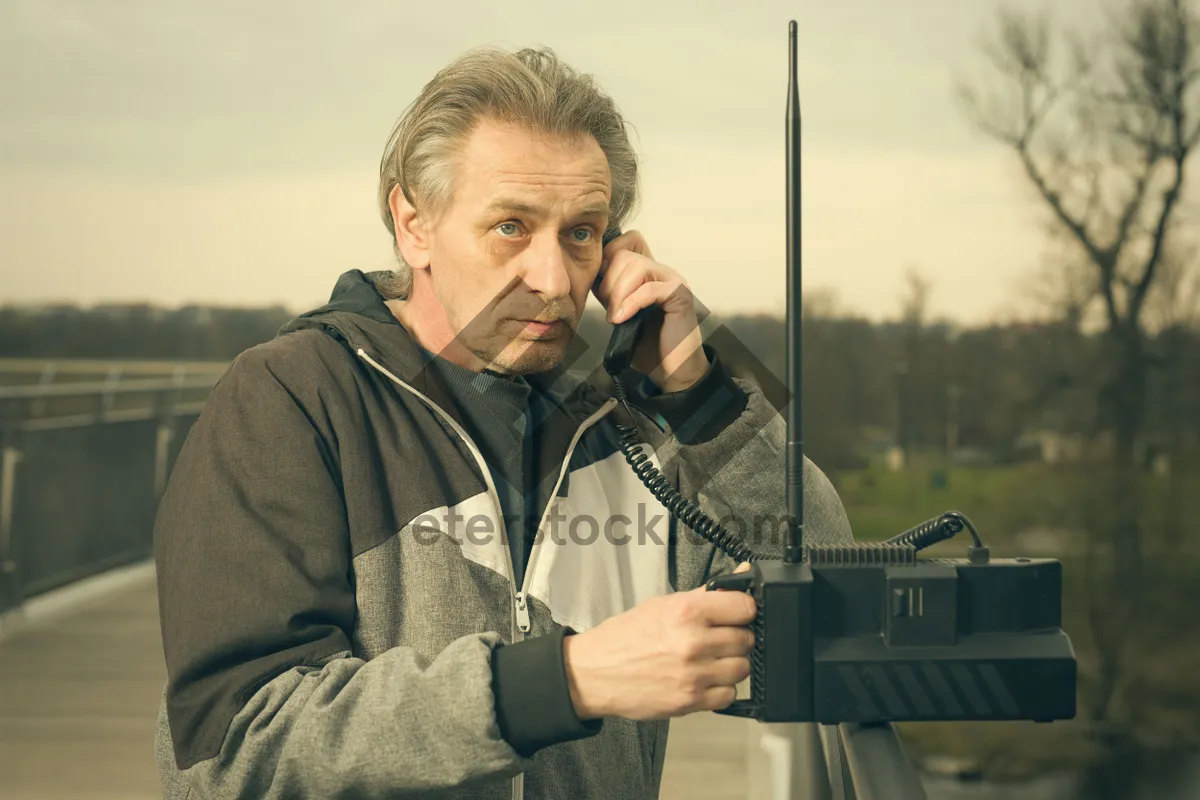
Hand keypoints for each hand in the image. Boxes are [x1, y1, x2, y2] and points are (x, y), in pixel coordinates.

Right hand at [562, 564, 756, 720]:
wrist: (595, 672)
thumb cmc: (626, 637)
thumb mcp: (663, 605)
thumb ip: (707, 593)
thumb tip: (742, 575)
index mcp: (687, 611)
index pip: (745, 607)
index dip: (744, 610)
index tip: (737, 614)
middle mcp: (693, 642)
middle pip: (747, 639)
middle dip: (736, 637)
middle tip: (717, 638)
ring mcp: (694, 674)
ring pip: (743, 668)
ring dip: (731, 663)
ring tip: (710, 659)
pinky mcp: (691, 701)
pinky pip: (729, 694)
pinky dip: (721, 688)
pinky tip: (704, 679)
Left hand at [592, 230, 707, 392]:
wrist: (670, 371)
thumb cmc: (646, 345)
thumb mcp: (619, 313)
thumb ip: (609, 293)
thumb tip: (590, 276)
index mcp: (646, 273)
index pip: (626, 240)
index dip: (607, 257)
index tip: (600, 287)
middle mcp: (660, 271)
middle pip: (624, 253)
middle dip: (608, 281)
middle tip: (609, 308)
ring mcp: (672, 281)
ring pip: (637, 266)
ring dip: (618, 293)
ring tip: (616, 316)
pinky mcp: (680, 295)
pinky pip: (650, 288)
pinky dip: (631, 303)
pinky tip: (623, 319)